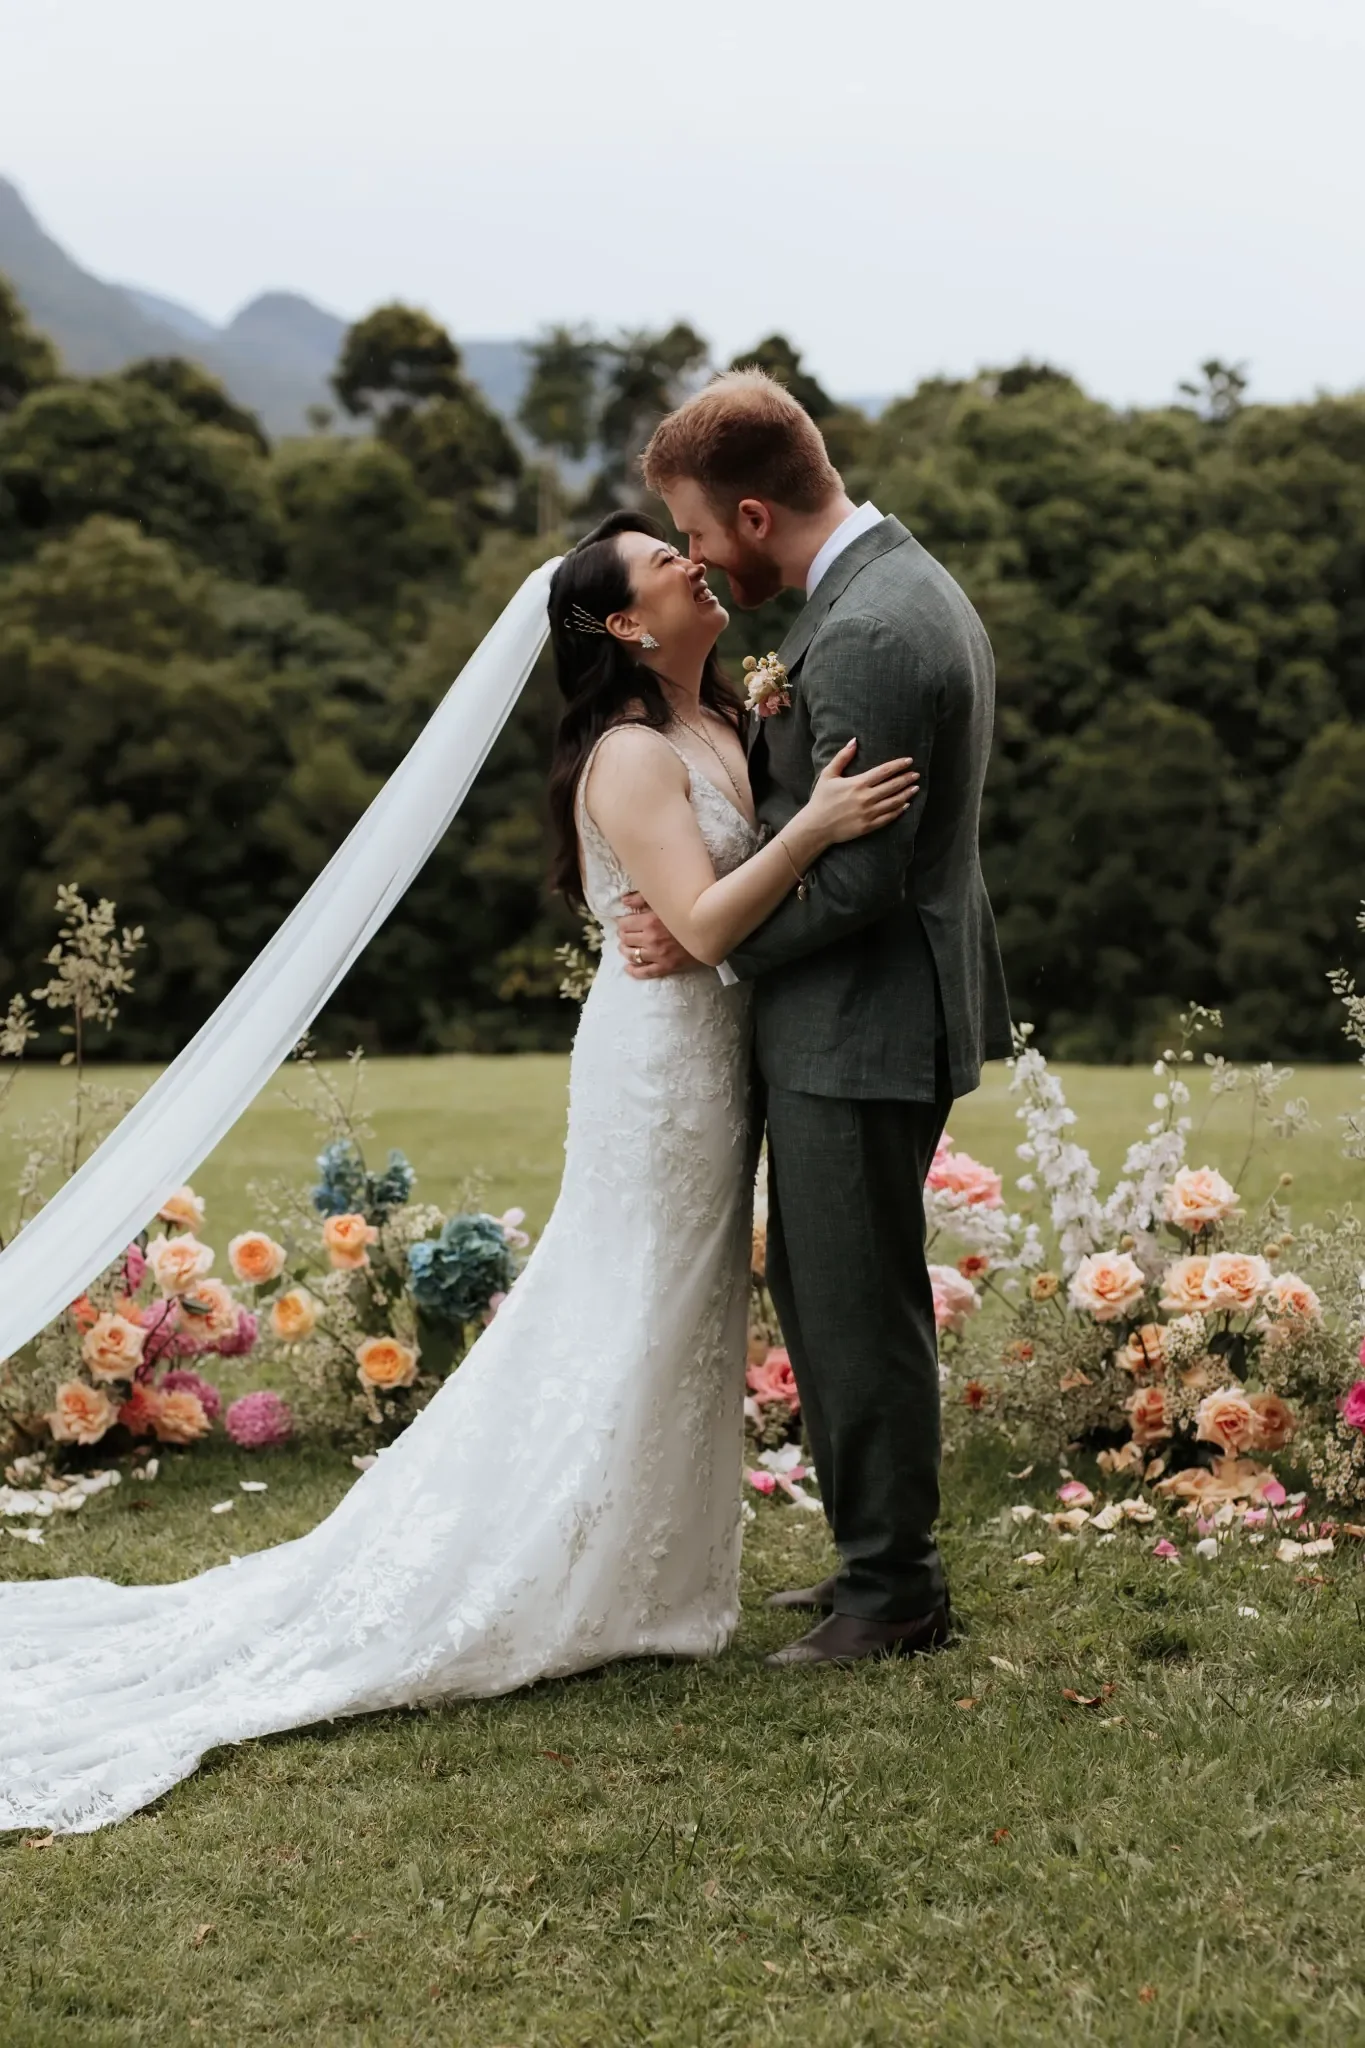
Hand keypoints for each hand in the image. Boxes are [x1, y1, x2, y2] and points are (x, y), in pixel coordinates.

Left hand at [618, 896, 700, 978]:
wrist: (711, 930)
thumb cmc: (689, 912)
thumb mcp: (666, 900)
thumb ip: (643, 898)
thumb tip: (624, 900)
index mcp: (650, 921)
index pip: (624, 924)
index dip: (623, 923)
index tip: (625, 922)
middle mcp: (651, 939)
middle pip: (626, 939)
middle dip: (624, 936)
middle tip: (626, 934)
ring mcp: (658, 955)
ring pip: (632, 955)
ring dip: (626, 951)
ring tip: (626, 948)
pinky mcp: (667, 966)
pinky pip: (645, 972)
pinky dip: (634, 971)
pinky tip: (629, 968)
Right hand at [801, 738, 918, 847]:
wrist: (816, 826)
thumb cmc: (821, 799)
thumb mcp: (828, 774)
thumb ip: (842, 757)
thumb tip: (854, 740)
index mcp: (857, 783)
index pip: (884, 771)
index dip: (898, 765)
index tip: (909, 761)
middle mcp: (866, 798)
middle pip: (892, 786)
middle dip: (906, 779)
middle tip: (916, 774)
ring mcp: (868, 813)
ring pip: (894, 802)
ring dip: (906, 794)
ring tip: (915, 788)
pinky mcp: (868, 826)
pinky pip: (888, 817)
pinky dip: (899, 810)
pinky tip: (905, 805)